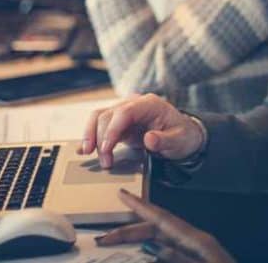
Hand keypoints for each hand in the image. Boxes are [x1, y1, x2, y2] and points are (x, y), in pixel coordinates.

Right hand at [78, 93, 203, 167]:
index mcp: (149, 104)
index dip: (112, 130)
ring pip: (99, 117)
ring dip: (91, 135)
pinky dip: (91, 135)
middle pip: (107, 115)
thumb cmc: (182, 135)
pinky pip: (100, 125)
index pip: (124, 112)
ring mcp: (125, 111)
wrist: (183, 134)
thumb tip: (150, 139)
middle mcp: (134, 104)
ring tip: (88, 153)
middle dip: (101, 139)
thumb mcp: (180, 140)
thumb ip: (165, 140)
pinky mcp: (120, 122)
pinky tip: (84, 148)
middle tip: (105, 162)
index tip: (107, 148)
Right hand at [95, 189, 235, 262]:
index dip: (141, 207)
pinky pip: (171, 254)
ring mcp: (196, 252)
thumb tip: (153, 248)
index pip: (162, 219)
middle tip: (104, 237)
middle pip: (156, 232)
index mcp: (197, 241)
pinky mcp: (197, 259)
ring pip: (162, 245)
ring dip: (140, 244)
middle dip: (130, 233)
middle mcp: (195, 243)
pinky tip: (143, 256)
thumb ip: (178, 258)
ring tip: (117, 246)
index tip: (122, 194)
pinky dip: (155, 254)